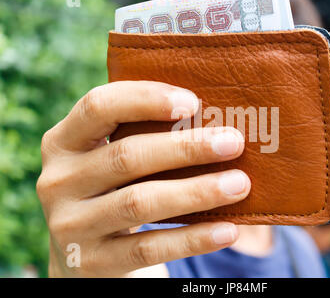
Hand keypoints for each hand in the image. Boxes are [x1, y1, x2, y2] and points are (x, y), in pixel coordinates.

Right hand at [37, 81, 249, 276]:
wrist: (85, 251)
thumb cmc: (113, 189)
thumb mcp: (111, 158)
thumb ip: (143, 136)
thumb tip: (215, 120)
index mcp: (64, 142)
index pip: (100, 106)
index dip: (146, 99)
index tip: (193, 102)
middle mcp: (58, 181)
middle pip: (127, 156)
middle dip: (187, 148)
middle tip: (233, 143)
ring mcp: (70, 225)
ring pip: (140, 203)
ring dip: (197, 192)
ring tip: (239, 184)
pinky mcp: (92, 262)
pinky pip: (149, 248)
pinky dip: (192, 238)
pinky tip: (227, 229)